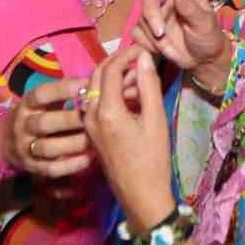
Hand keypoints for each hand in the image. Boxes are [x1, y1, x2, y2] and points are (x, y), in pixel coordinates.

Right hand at [0, 78, 94, 183]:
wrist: (5, 143)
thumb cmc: (35, 114)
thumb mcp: (41, 101)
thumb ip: (63, 92)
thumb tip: (93, 79)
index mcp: (26, 105)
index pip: (40, 94)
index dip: (62, 89)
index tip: (86, 85)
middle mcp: (23, 125)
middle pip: (44, 123)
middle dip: (70, 120)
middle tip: (94, 117)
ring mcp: (25, 148)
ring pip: (48, 148)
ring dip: (73, 144)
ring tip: (95, 139)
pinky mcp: (32, 166)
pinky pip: (52, 169)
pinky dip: (71, 165)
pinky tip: (89, 158)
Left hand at [81, 46, 173, 223]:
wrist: (140, 195)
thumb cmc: (153, 159)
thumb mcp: (155, 120)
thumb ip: (148, 86)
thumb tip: (143, 57)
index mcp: (106, 110)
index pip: (110, 68)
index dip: (127, 54)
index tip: (144, 49)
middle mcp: (91, 114)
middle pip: (98, 75)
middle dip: (118, 62)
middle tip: (141, 58)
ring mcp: (88, 124)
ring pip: (95, 88)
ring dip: (114, 77)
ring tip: (139, 76)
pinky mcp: (91, 132)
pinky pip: (96, 102)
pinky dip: (111, 92)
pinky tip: (130, 96)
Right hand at [132, 0, 230, 86]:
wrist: (203, 61)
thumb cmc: (209, 38)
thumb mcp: (205, 24)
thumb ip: (191, 8)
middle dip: (151, 15)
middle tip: (160, 33)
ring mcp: (156, 14)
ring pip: (141, 17)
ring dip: (151, 34)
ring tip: (169, 48)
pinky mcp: (148, 30)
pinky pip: (136, 32)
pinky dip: (146, 43)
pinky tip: (161, 51)